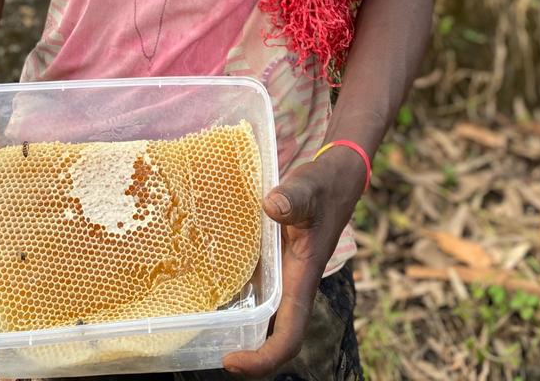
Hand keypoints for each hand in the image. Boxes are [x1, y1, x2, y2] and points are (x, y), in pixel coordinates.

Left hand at [223, 152, 364, 376]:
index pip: (289, 335)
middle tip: (211, 351)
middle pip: (274, 336)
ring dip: (241, 330)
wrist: (335, 179)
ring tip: (203, 328)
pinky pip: (255, 291)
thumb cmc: (322, 187)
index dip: (264, 358)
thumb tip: (271, 207)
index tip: (232, 361)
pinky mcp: (273, 263)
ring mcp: (282, 277)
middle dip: (248, 354)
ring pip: (263, 317)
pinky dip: (236, 298)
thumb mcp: (308, 188)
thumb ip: (293, 199)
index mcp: (302, 279)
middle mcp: (291, 286)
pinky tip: (206, 286)